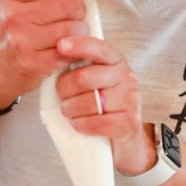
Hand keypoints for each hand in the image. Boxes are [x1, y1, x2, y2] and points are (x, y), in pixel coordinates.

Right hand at [0, 0, 90, 104]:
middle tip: (78, 12)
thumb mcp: (16, 5)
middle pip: (64, 4)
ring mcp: (22, 43)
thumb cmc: (15, 31)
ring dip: (81, 29)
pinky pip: (69, 51)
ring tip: (77, 30)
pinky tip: (72, 46)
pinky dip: (77, 48)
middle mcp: (13, 19)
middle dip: (79, 7)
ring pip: (70, 28)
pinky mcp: (34, 64)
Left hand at [54, 34, 155, 174]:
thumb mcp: (95, 83)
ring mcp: (130, 100)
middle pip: (84, 77)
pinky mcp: (129, 123)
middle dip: (64, 89)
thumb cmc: (103, 107)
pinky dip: (82, 125)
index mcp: (116, 62)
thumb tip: (55, 61)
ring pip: (88, 102)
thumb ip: (81, 69)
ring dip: (71, 110)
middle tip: (62, 97)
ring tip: (71, 113)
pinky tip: (80, 124)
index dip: (80, 45)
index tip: (61, 45)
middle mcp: (126, 78)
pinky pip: (96, 122)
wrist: (126, 140)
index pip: (99, 48)